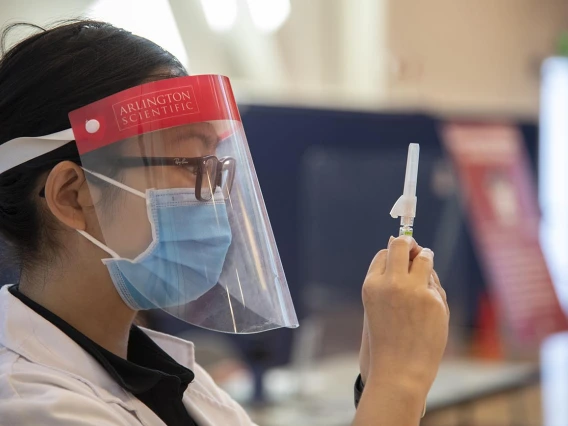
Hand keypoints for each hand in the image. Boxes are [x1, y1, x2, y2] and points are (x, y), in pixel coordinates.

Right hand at [359, 237, 423, 383]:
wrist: (399, 369)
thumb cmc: (387, 337)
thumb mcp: (377, 305)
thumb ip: (387, 278)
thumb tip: (401, 245)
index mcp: (372, 284)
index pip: (385, 253)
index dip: (395, 254)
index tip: (402, 258)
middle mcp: (391, 283)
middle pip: (403, 245)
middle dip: (410, 243)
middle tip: (416, 250)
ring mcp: (414, 290)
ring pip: (425, 258)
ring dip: (426, 260)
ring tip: (424, 278)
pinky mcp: (434, 300)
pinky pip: (435, 283)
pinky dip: (433, 291)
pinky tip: (427, 309)